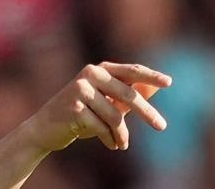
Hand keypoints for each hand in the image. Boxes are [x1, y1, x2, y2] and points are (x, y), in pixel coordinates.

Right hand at [26, 62, 171, 150]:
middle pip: (127, 94)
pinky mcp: (75, 107)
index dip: (150, 76)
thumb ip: (128, 95)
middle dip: (146, 112)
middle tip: (162, 126)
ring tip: (122, 144)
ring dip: (122, 134)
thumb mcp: (105, 104)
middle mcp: (89, 75)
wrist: (45, 128)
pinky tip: (111, 145)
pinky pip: (102, 127)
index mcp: (99, 70)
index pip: (130, 71)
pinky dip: (110, 140)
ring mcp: (80, 90)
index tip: (169, 82)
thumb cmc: (80, 115)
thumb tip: (154, 88)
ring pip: (115, 115)